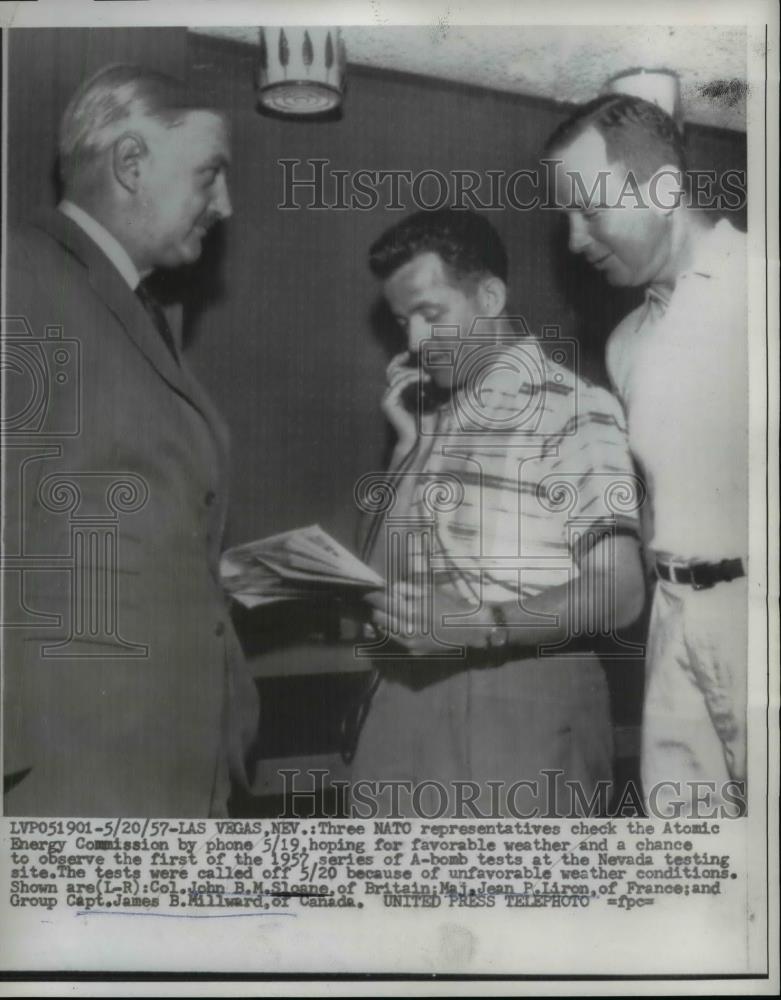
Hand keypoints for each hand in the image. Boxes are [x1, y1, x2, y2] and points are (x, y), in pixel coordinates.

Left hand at [364, 582, 490, 655]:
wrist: (470, 628)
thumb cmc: (452, 605)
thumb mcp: (430, 590)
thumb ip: (408, 589)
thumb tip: (390, 588)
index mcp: (411, 608)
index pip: (382, 601)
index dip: (372, 594)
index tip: (366, 589)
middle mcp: (407, 627)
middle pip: (379, 616)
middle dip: (376, 607)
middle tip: (376, 600)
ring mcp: (409, 641)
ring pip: (385, 629)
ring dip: (382, 619)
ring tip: (382, 611)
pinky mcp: (414, 650)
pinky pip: (395, 639)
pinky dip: (391, 631)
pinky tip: (394, 623)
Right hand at [380, 351, 430, 452]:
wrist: (416, 437)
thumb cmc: (422, 420)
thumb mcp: (424, 399)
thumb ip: (423, 386)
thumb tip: (432, 372)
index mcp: (394, 392)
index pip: (391, 370)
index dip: (397, 359)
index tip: (408, 353)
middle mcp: (387, 393)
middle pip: (393, 371)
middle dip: (409, 367)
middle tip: (425, 370)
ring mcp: (386, 398)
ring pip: (397, 376)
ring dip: (413, 373)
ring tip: (427, 377)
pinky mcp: (388, 403)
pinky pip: (398, 385)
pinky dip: (410, 380)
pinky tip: (422, 380)